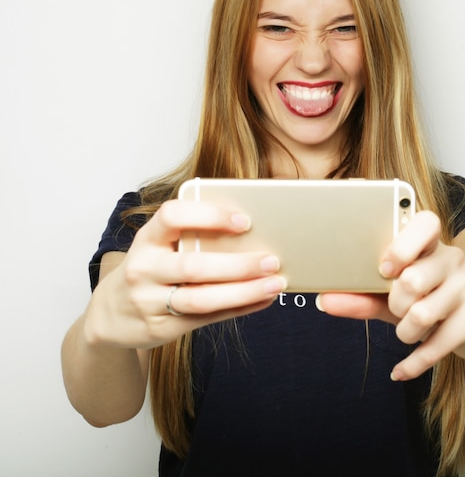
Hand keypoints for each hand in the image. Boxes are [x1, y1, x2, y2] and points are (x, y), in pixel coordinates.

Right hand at [84, 199, 286, 349]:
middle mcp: (143, 268)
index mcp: (147, 238)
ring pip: (202, 298)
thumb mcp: (159, 245)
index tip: (244, 221)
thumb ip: (192, 237)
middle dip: (238, 264)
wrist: (110, 314)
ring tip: (275, 283)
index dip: (209, 216)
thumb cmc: (149, 268)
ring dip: (244, 291)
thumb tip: (251, 232)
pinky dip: (239, 308)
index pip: (173, 216)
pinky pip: (206, 318)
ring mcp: (148, 301)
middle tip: (271, 260)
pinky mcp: (160, 328)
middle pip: (194, 266)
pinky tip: (262, 300)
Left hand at [318, 211, 464, 380]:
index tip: (386, 268)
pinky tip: (401, 369)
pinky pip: (438, 345)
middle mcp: (453, 258)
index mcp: (430, 243)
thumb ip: (360, 295)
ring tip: (407, 330)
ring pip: (422, 314)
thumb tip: (324, 300)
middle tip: (398, 308)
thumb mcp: (391, 296)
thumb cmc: (425, 301)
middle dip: (395, 304)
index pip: (425, 223)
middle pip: (412, 280)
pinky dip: (413, 363)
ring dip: (404, 332)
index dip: (402, 245)